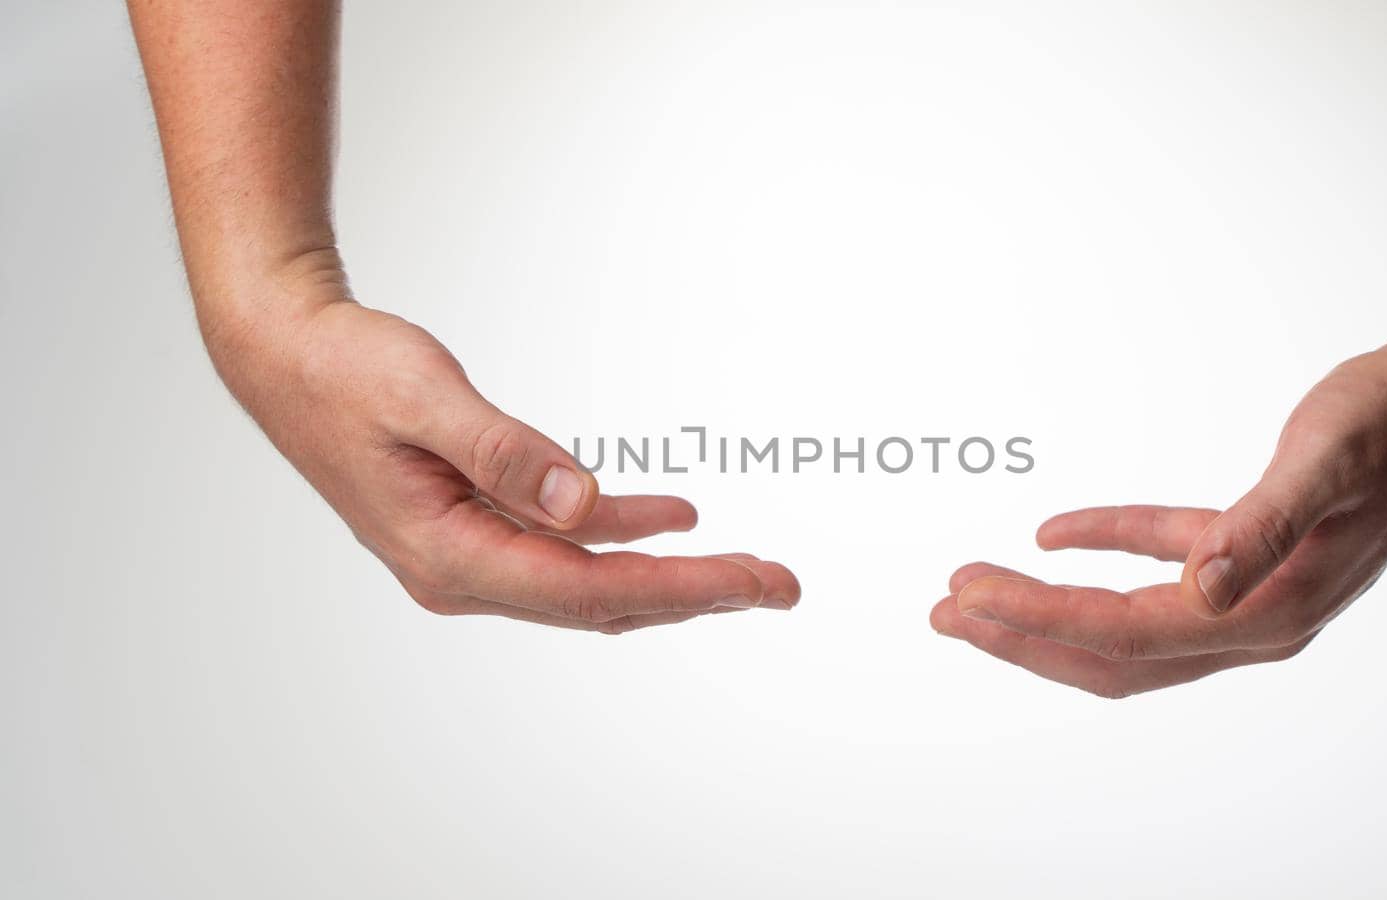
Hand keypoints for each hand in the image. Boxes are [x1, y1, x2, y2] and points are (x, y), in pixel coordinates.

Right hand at [209, 287, 798, 632]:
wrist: (284, 355)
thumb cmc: (342, 369)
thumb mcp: (424, 397)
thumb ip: (505, 452)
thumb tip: (583, 506)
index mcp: (448, 554)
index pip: (586, 588)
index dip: (678, 588)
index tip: (750, 580)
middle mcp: (462, 572)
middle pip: (601, 598)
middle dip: (696, 594)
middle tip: (780, 584)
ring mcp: (469, 555)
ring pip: (590, 580)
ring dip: (670, 573)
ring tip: (749, 567)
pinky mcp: (477, 526)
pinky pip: (566, 547)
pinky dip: (622, 534)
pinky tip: (673, 516)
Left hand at [930, 341, 1386, 695]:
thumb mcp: (1326, 464)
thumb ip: (1261, 525)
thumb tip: (1200, 586)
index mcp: (1268, 610)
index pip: (1124, 631)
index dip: (1038, 617)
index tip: (969, 594)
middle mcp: (1254, 622)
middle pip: (1111, 653)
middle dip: (1022, 636)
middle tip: (944, 611)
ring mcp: (1248, 597)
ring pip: (1124, 627)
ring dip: (1047, 612)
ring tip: (975, 593)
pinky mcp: (1243, 559)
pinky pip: (1155, 569)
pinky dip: (1100, 553)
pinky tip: (1054, 533)